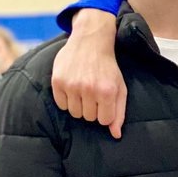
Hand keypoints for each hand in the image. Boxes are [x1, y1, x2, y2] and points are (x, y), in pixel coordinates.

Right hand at [51, 10, 125, 138]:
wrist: (90, 41)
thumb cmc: (108, 67)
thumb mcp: (120, 88)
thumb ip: (119, 113)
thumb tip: (115, 135)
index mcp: (107, 91)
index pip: (104, 121)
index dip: (104, 113)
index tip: (104, 102)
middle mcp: (89, 89)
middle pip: (88, 118)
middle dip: (92, 108)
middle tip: (93, 93)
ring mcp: (72, 85)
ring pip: (74, 113)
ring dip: (79, 105)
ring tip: (83, 90)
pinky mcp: (58, 81)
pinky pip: (61, 105)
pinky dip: (67, 100)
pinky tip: (72, 87)